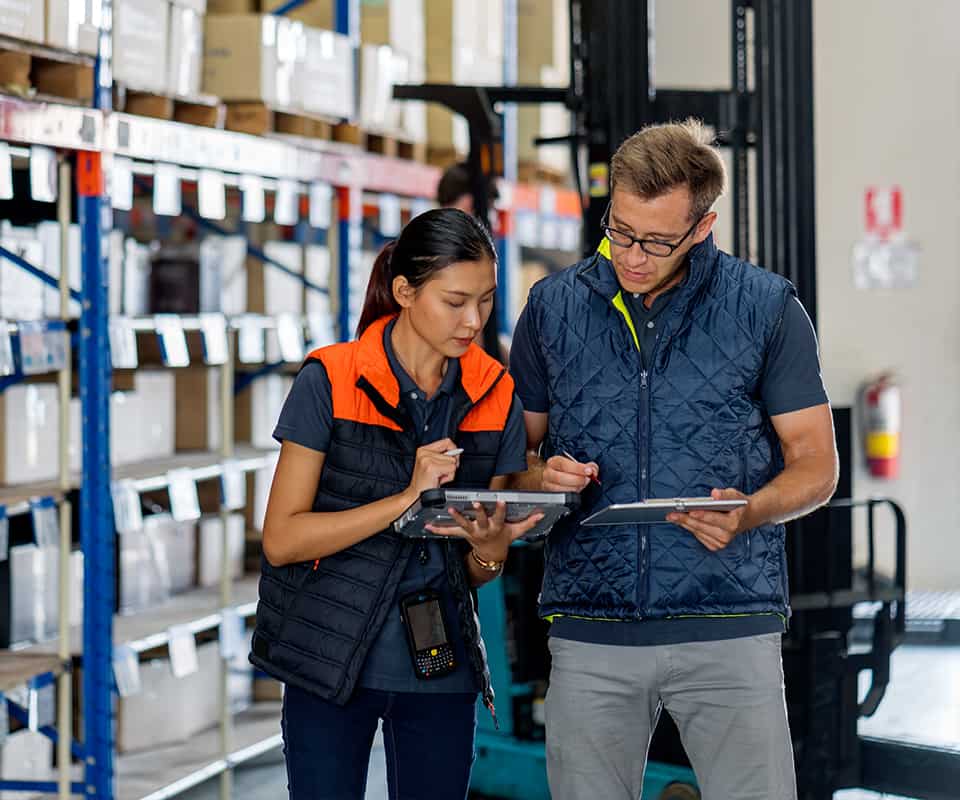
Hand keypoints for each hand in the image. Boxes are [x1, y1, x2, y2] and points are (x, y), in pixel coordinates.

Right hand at [404, 439, 459, 501]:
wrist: (416, 496)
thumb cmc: (425, 482)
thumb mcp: (432, 464)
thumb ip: (443, 456)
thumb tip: (457, 451)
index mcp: (423, 450)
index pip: (446, 441)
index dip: (453, 450)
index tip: (453, 458)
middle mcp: (424, 453)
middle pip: (452, 453)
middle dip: (450, 464)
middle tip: (440, 472)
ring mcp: (427, 460)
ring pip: (453, 462)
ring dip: (449, 472)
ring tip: (438, 476)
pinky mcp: (431, 467)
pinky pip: (451, 469)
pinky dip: (449, 477)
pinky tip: (439, 480)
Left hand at [425, 501, 544, 562]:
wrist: (491, 554)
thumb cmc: (504, 539)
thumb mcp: (517, 531)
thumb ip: (529, 522)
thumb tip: (541, 514)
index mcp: (497, 527)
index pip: (500, 517)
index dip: (501, 509)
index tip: (501, 500)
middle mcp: (484, 529)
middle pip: (481, 520)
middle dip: (479, 511)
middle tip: (476, 502)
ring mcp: (472, 532)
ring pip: (464, 524)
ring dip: (457, 517)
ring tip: (450, 509)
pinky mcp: (463, 534)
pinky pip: (449, 532)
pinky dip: (438, 529)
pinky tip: (428, 525)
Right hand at [542, 455, 598, 492]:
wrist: (556, 478)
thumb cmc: (568, 471)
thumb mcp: (579, 465)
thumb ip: (589, 466)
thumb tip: (593, 470)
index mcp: (554, 462)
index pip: (563, 464)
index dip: (577, 468)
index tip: (589, 471)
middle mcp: (548, 473)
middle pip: (559, 478)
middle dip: (576, 480)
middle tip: (586, 480)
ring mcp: (547, 485)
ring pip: (559, 489)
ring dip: (574, 488)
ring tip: (581, 486)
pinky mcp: (550, 495)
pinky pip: (560, 497)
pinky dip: (570, 495)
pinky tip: (576, 492)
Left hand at [667, 488, 752, 551]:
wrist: (747, 517)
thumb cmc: (739, 505)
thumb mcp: (735, 495)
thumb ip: (724, 494)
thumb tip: (714, 493)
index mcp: (733, 523)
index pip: (713, 518)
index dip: (701, 515)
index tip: (689, 511)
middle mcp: (727, 536)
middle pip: (702, 526)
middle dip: (685, 519)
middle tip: (671, 514)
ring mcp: (721, 542)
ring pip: (697, 532)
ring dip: (684, 524)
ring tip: (672, 516)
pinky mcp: (715, 546)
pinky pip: (698, 536)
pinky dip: (690, 528)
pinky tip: (681, 521)